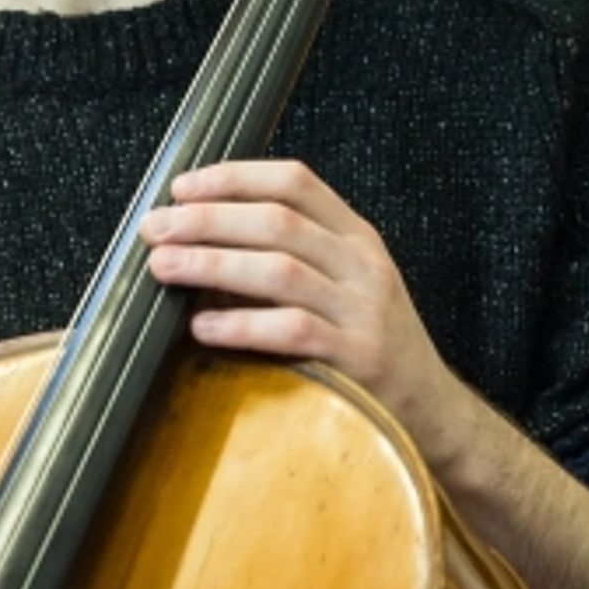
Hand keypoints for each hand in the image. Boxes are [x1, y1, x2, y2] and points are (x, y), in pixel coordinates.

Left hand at [140, 158, 470, 462]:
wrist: (432, 410)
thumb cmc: (370, 343)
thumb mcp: (344, 285)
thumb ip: (290, 258)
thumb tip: (197, 242)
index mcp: (356, 236)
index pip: (295, 182)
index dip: (234, 178)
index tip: (182, 187)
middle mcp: (362, 264)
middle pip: (279, 222)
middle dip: (208, 219)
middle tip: (156, 227)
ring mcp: (364, 310)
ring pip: (281, 270)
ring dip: (213, 264)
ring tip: (164, 267)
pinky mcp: (359, 359)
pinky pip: (292, 331)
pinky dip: (242, 325)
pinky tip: (202, 327)